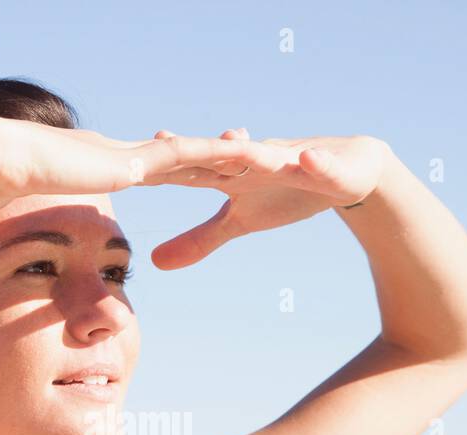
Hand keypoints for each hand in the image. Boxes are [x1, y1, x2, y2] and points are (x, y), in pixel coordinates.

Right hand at [0, 115, 272, 217]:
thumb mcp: (26, 215)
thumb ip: (37, 223)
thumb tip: (28, 244)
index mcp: (108, 165)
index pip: (160, 168)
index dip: (193, 169)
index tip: (218, 174)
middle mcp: (126, 155)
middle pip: (190, 157)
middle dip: (227, 160)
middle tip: (264, 160)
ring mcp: (131, 155)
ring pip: (199, 154)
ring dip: (238, 156)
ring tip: (280, 158)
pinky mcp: (133, 162)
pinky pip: (190, 158)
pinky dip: (223, 156)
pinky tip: (255, 156)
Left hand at [142, 127, 392, 268]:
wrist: (345, 175)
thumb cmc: (285, 192)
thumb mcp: (240, 223)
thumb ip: (199, 240)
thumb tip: (154, 263)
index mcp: (229, 173)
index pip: (187, 170)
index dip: (157, 169)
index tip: (121, 168)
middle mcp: (253, 158)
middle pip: (218, 153)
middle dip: (191, 148)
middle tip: (160, 140)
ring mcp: (289, 158)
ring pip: (267, 152)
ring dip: (251, 148)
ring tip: (233, 141)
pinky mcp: (325, 163)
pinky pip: (320, 163)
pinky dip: (313, 161)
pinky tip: (308, 160)